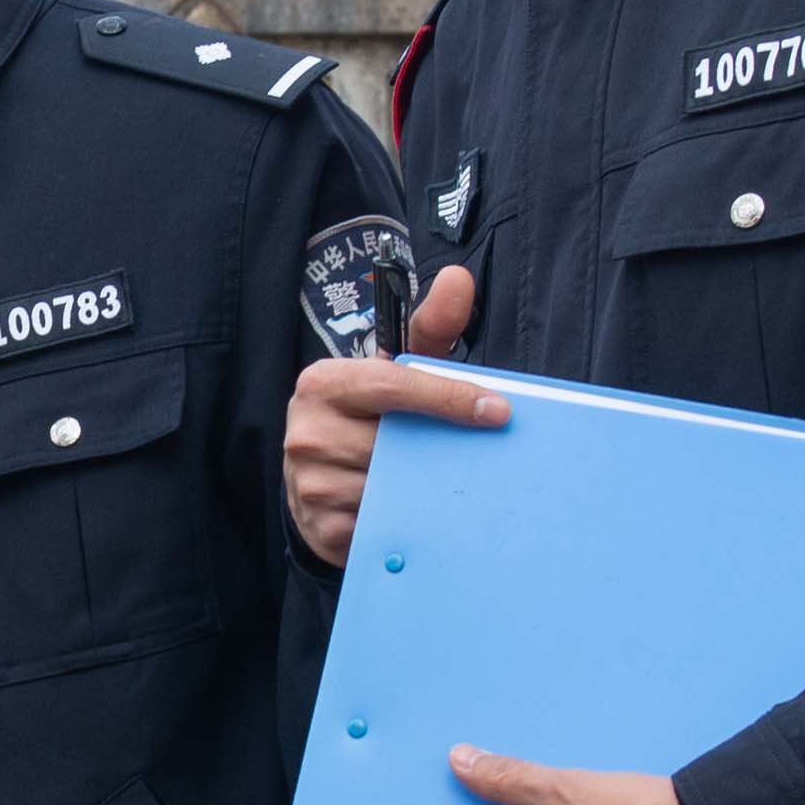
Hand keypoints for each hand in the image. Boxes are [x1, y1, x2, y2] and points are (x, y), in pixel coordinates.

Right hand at [279, 260, 501, 560]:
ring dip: (425, 488)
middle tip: (477, 454)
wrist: (321, 484)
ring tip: (441, 482)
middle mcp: (306, 429)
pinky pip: (379, 524)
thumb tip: (459, 279)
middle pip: (394, 442)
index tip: (498, 410)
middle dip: (440, 448)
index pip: (391, 385)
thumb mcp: (397, 370)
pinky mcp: (318, 526)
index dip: (449, 398)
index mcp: (324, 383)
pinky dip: (406, 518)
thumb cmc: (371, 418)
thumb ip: (431, 327)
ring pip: (390, 487)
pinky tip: (415, 511)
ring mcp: (308, 481)